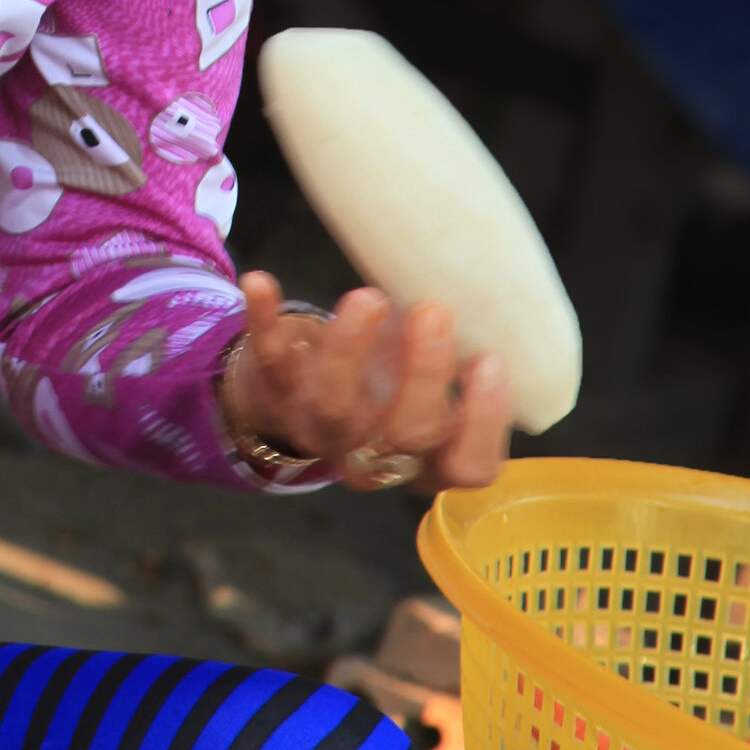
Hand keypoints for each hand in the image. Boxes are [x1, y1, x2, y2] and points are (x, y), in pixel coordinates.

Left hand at [225, 272, 508, 495]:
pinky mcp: (275, 391)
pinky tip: (260, 282)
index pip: (466, 467)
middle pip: (404, 436)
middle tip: (433, 312)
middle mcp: (375, 456)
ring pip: (332, 407)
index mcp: (428, 457)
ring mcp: (320, 428)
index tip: (489, 360)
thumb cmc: (391, 370)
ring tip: (367, 299)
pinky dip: (264, 322)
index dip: (482, 423)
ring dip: (349, 351)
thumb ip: (461, 348)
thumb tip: (487, 282)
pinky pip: (268, 362)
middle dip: (423, 375)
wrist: (306, 376)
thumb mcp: (434, 368)